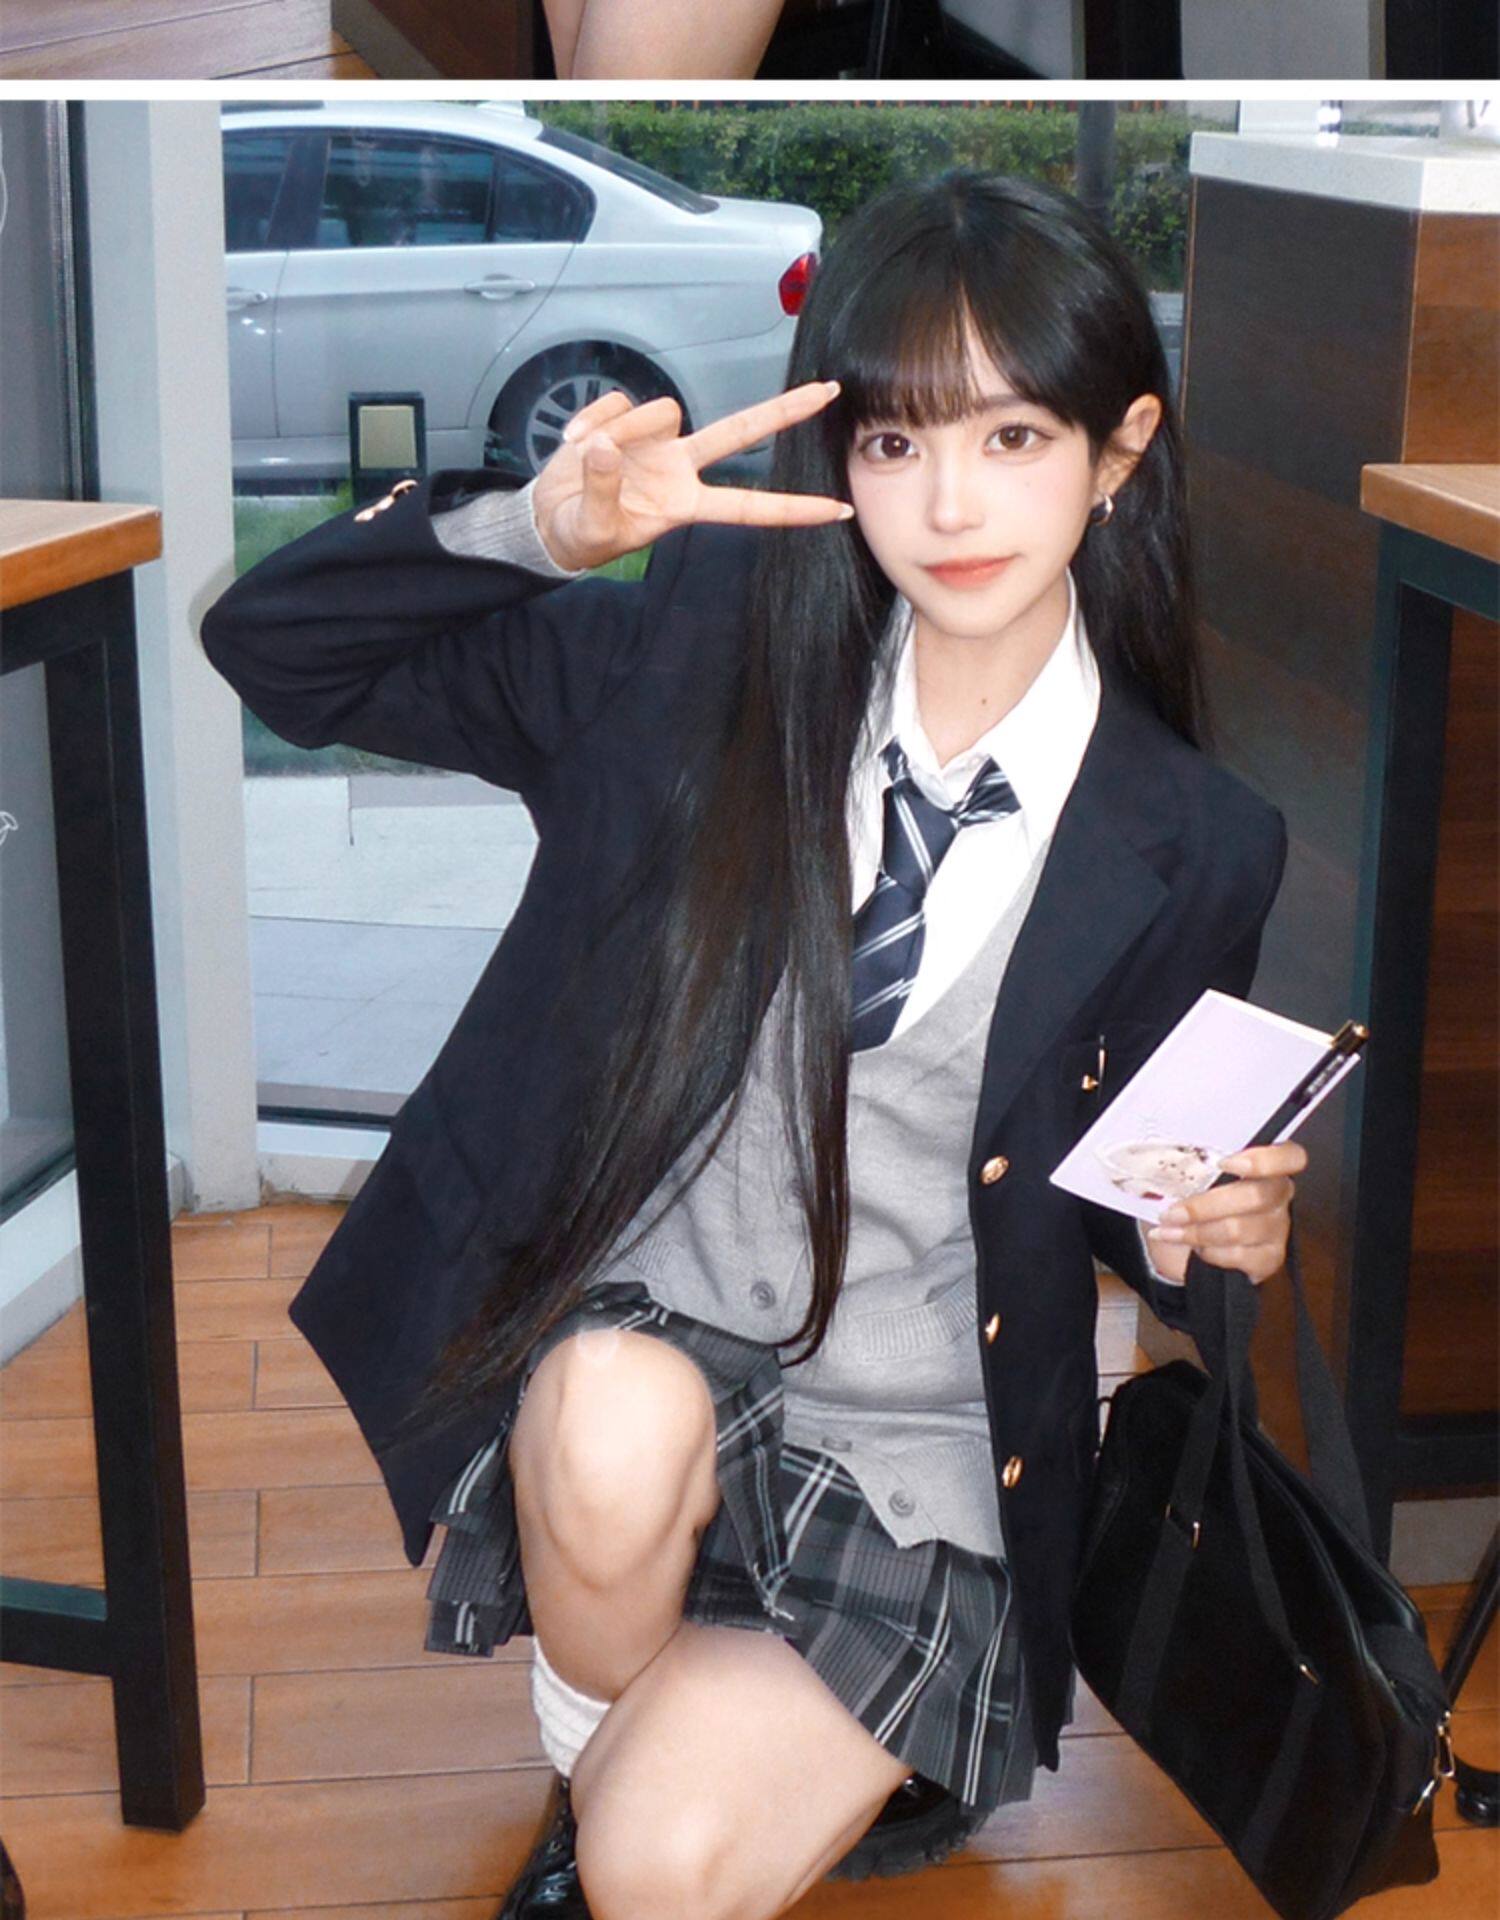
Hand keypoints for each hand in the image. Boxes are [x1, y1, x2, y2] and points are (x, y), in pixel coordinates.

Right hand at [531, 382, 853, 572]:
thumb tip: (608, 448)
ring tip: (584, 459)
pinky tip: (572, 444)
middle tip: (832, 392)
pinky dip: (589, 423)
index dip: (793, 509)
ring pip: (657, 410)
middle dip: (785, 412)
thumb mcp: (592, 529)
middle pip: (740, 432)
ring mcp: (656, 440)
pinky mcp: (626, 419)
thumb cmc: (581, 533)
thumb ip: (602, 490)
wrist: (548, 517)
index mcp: (685, 504)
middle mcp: (680, 466)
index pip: (749, 507)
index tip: (840, 509)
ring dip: (619, 431)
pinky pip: (614, 406)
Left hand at [1144, 1142, 1307, 1283]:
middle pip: (1256, 1196)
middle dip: (1205, 1205)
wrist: (1184, 1246)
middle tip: (1172, 1212)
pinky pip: (1239, 1255)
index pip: (1290, 1157)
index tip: (1224, 1163)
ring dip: (1198, 1232)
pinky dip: (1210, 1253)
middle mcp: (1278, 1195)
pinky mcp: (1269, 1259)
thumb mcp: (1188, 1178)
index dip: (1264, 1159)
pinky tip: (1196, 1249)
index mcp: (1265, 1166)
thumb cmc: (1189, 1201)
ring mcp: (1277, 1229)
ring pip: (1240, 1228)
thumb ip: (1191, 1166)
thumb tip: (1166, 1161)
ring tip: (1170, 1230)